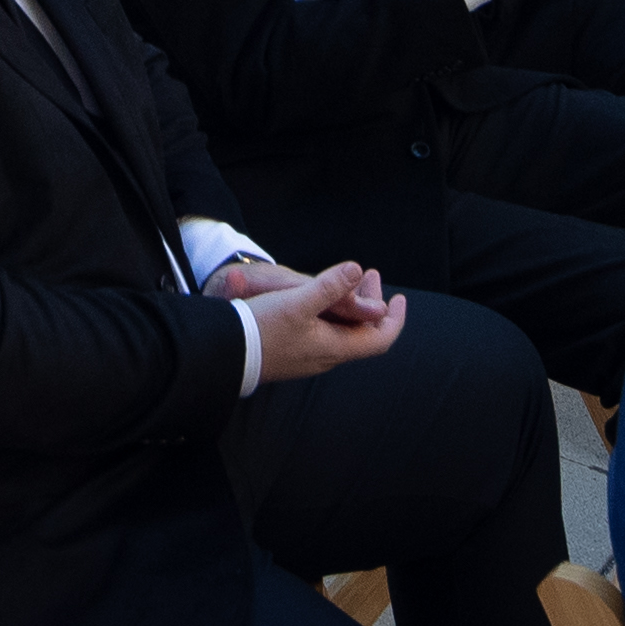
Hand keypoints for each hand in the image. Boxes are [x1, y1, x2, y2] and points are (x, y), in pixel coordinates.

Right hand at [237, 260, 405, 384]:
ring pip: (342, 331)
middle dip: (371, 304)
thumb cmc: (261, 329)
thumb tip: (357, 269)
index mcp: (334, 347)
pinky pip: (325, 332)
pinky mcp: (294, 352)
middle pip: (361, 333)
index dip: (395, 319)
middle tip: (370, 276)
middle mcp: (326, 356)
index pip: (380, 339)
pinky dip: (333, 312)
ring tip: (347, 280)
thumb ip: (328, 287)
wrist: (224, 352)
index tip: (400, 298)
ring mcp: (309, 356)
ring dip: (351, 306)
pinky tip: (320, 298)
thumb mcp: (296, 302)